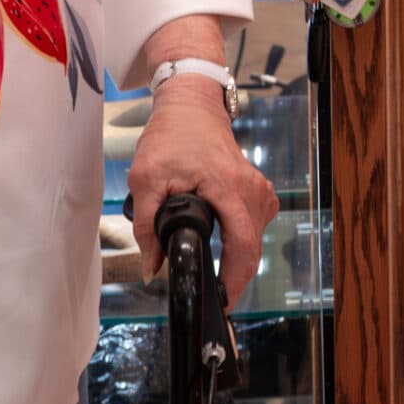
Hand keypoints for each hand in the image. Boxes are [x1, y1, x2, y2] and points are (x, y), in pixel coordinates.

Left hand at [126, 79, 279, 296]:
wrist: (192, 105)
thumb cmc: (170, 136)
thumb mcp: (145, 179)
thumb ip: (145, 227)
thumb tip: (152, 268)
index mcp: (225, 186)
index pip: (242, 243)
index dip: (235, 277)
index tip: (222, 298)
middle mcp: (249, 187)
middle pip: (253, 245)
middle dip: (235, 273)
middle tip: (214, 292)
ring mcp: (257, 185)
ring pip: (257, 235)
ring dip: (239, 255)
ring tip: (215, 265)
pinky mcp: (257, 186)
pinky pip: (258, 222)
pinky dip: (244, 237)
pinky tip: (225, 238)